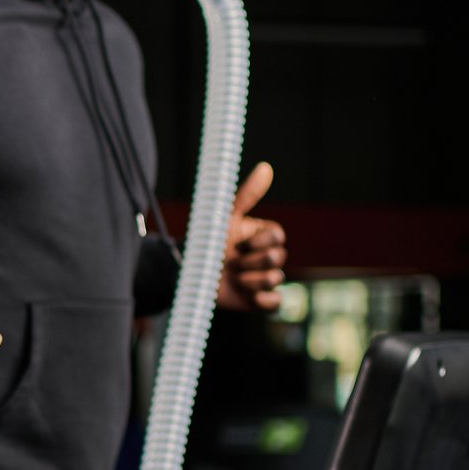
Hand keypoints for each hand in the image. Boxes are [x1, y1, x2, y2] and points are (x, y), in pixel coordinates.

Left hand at [217, 161, 286, 312]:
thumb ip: (247, 195)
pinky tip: (248, 296)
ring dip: (249, 280)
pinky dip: (263, 300)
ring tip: (233, 277)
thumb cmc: (208, 243)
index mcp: (262, 236)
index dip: (259, 241)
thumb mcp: (226, 217)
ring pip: (275, 279)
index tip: (239, 243)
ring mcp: (264, 280)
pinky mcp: (259, 301)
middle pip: (278, 258)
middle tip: (231, 262)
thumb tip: (266, 167)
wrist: (190, 274)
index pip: (278, 236)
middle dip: (251, 261)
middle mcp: (266, 257)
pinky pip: (276, 302)